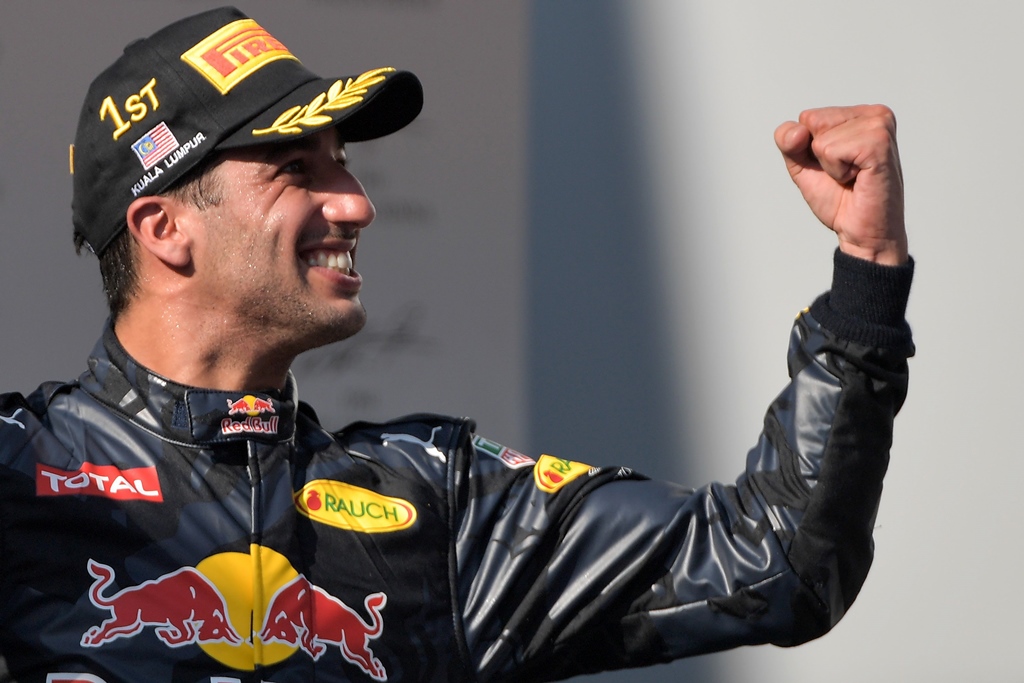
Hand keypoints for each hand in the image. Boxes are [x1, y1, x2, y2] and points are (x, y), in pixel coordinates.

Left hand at [775, 105, 907, 264]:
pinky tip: (858, 179)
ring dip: (830, 167)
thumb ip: (789, 141)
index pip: (807, 117)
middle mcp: (874, 115)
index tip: (835, 166)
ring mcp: (880, 125)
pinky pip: (831, 150)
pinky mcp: (879, 143)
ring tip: (853, 178)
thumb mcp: (803, 165)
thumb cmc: (839, 199)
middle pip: (812, 121)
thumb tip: (798, 130)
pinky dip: (837, 172)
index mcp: (860, 115)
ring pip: (821, 139)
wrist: (861, 232)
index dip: (809, 149)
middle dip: (818, 155)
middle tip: (844, 174)